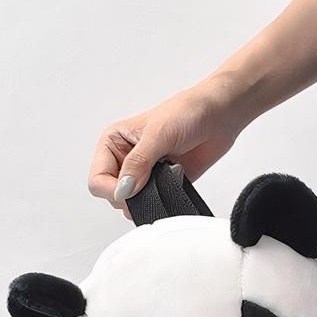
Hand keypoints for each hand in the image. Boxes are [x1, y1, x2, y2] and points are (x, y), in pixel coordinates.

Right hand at [88, 80, 246, 210]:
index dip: (113, 190)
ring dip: (149, 199)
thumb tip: (124, 190)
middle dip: (131, 196)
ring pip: (134, 203)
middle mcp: (125, 159)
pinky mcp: (164, 183)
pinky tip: (174, 186)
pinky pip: (156, 203)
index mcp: (113, 143)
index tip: (132, 190)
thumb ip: (138, 163)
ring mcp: (144, 173)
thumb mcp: (157, 134)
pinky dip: (163, 202)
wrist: (218, 115)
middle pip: (113, 195)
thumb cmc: (187, 112)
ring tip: (165, 179)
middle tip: (151, 183)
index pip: (98, 179)